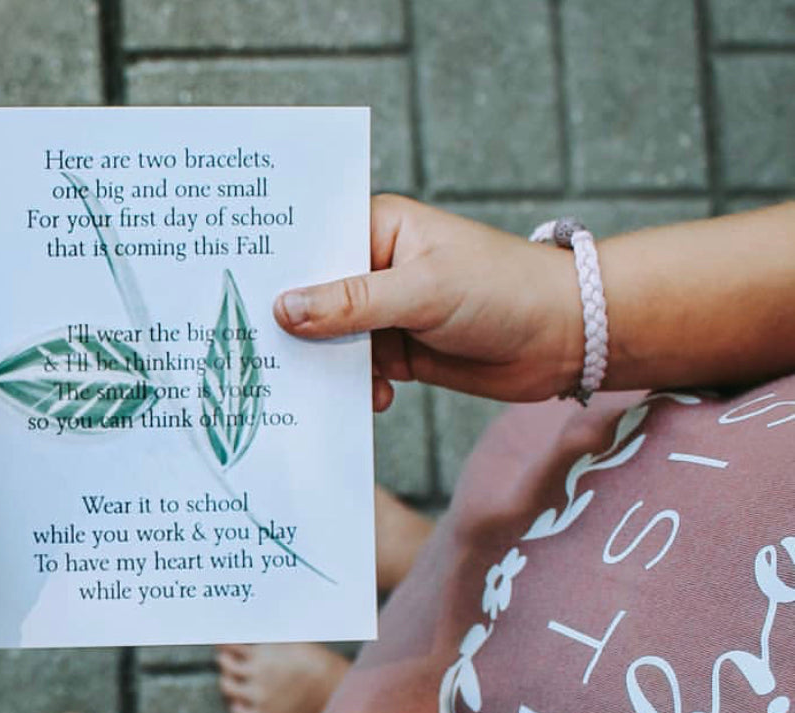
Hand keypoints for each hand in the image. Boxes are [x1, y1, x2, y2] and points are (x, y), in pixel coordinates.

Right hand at [273, 195, 583, 409]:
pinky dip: (354, 390)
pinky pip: (356, 372)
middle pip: (311, 298)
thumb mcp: (422, 292)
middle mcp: (373, 267)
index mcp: (377, 228)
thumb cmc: (502, 290)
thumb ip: (351, 304)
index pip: (310, 243)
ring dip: (324, 367)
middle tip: (254, 355)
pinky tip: (369, 402)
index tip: (232, 294)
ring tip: (310, 390)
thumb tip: (283, 310)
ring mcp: (384, 312)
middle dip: (290, 328)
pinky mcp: (397, 352)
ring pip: (330, 341)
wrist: (563, 339)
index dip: (274, 268)